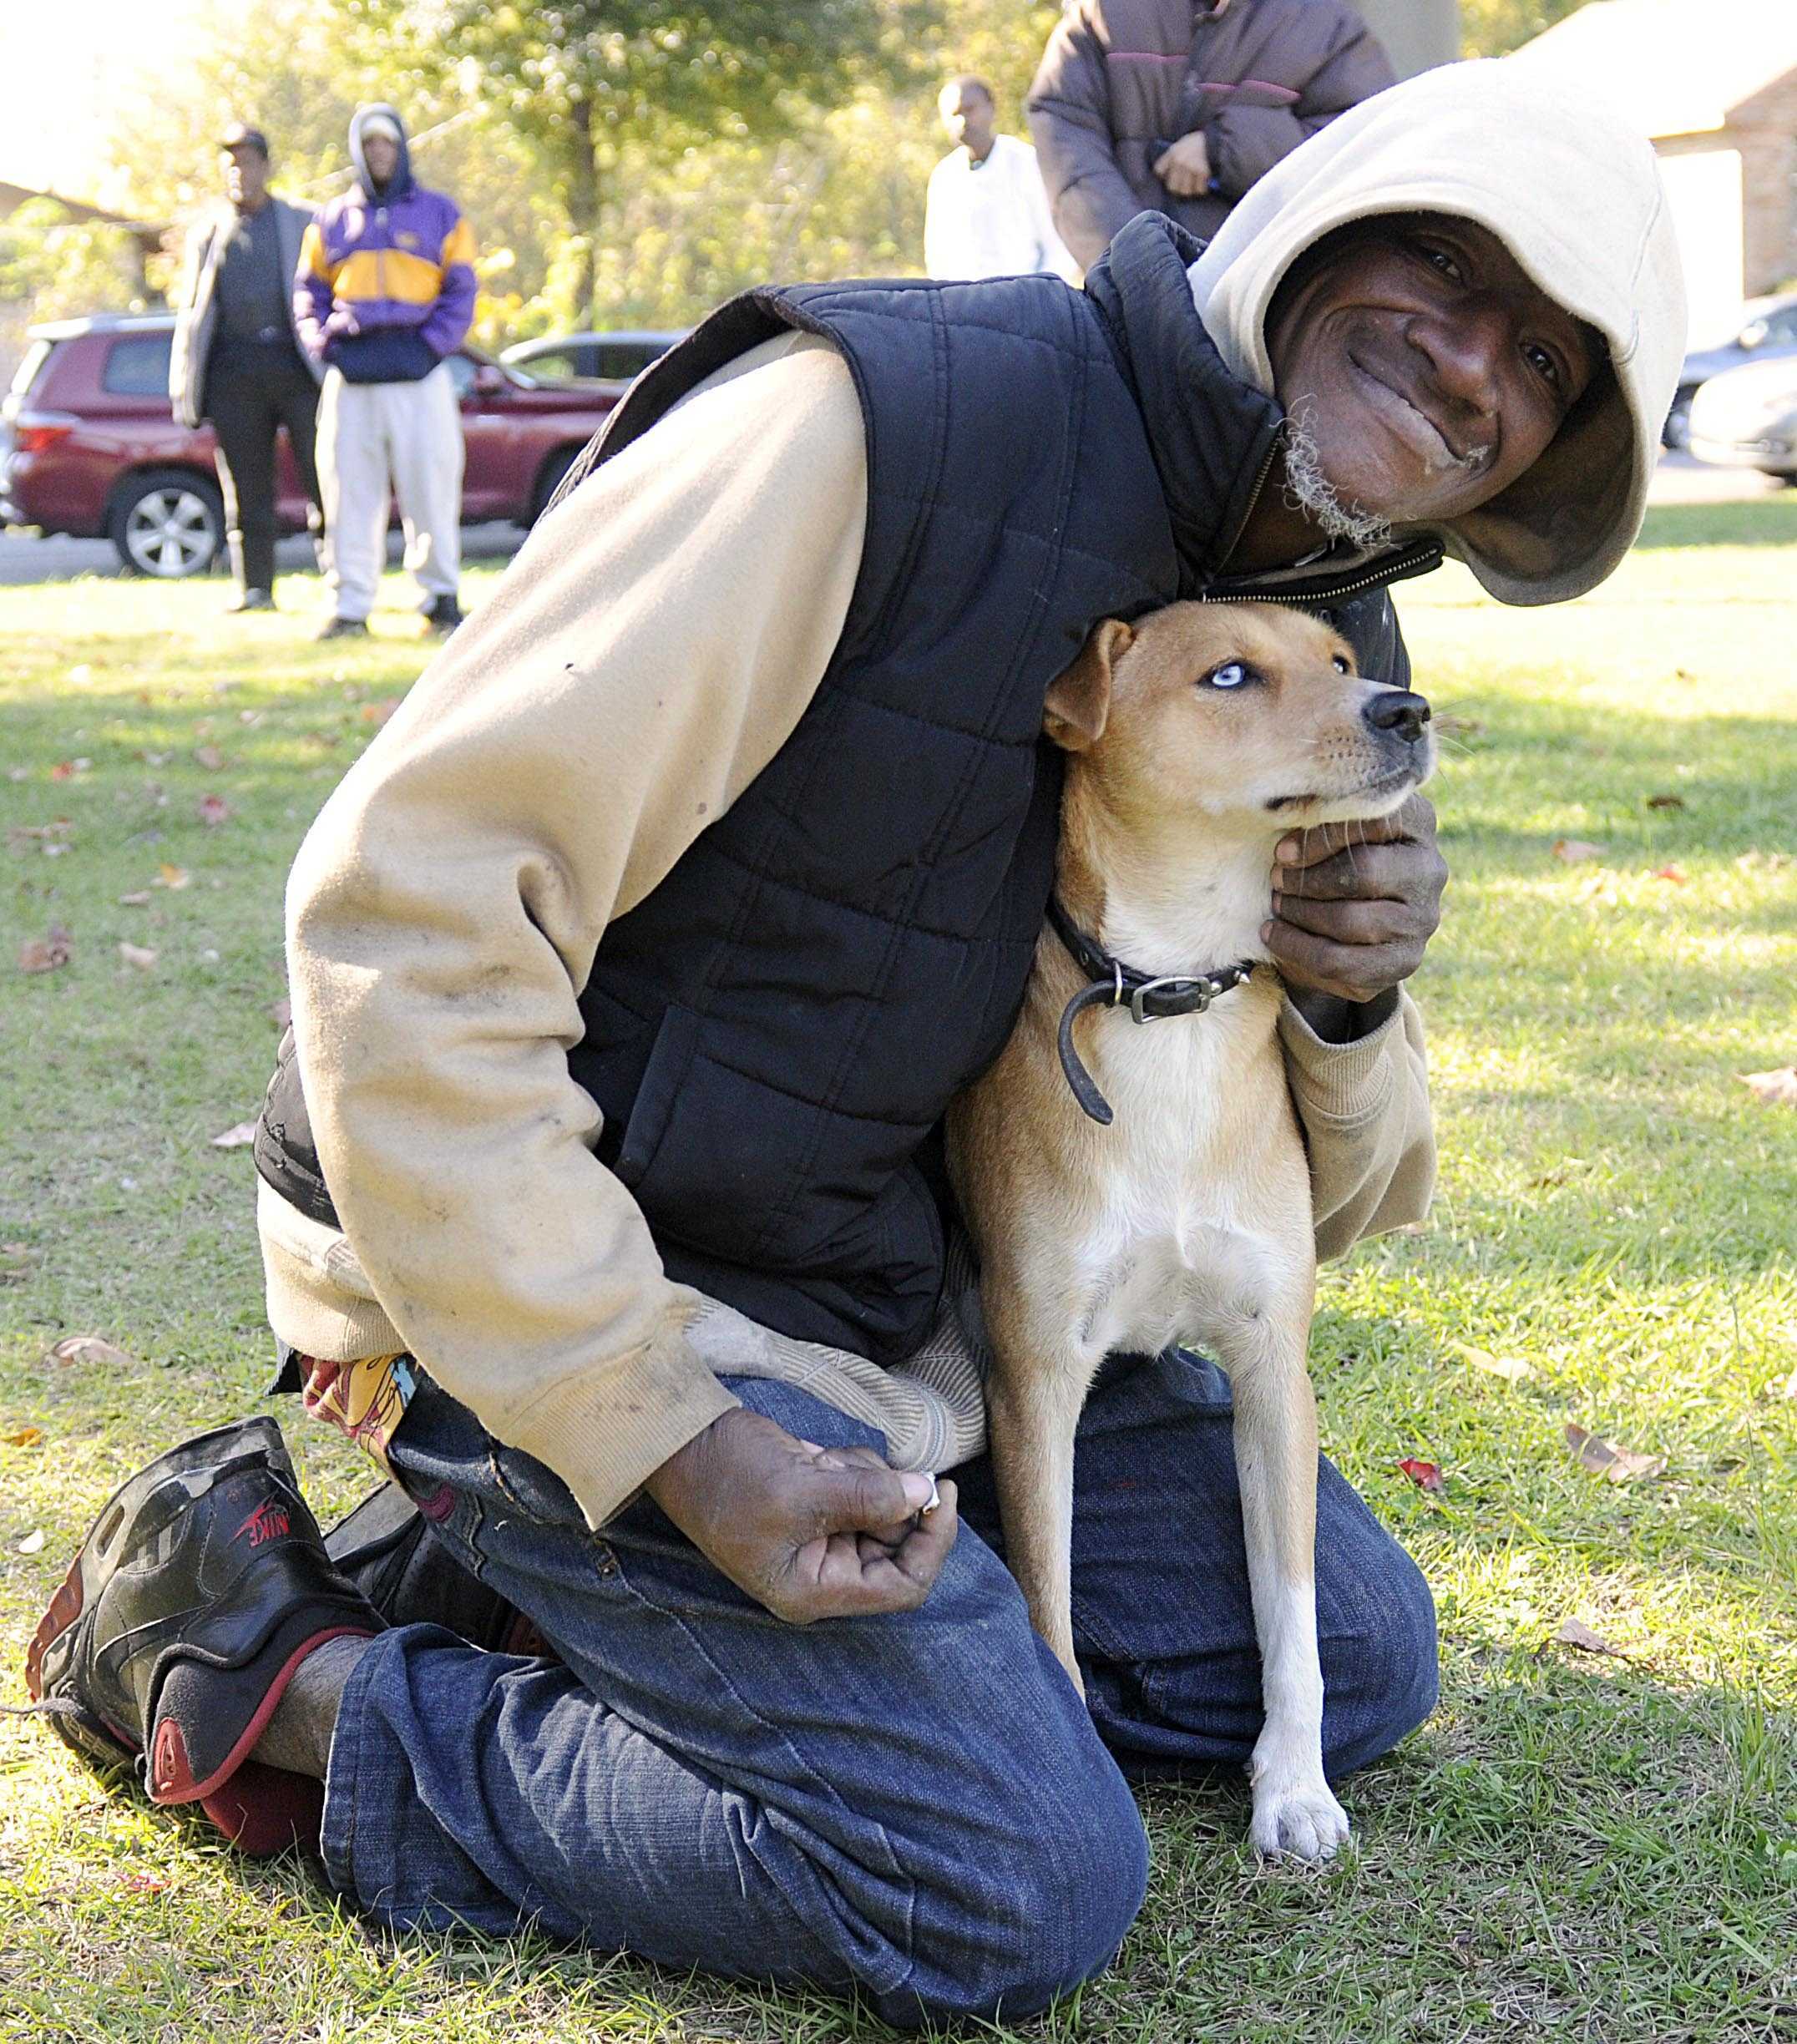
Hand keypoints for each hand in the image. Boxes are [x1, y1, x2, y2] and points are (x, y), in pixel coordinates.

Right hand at [643, 1407, 956, 1623]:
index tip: (942, 1492)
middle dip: (889, 1498)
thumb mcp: (802, 1487)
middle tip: (855, 1464)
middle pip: (897, 1544)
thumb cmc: (729, 1475)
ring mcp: (820, 1537)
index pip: (903, 1586)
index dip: (932, 1543)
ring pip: (884, 1509)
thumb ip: (868, 1496)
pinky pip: (863, 1488)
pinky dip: (852, 1466)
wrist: (683, 1440)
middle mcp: (821, 1572)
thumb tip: (924, 1492)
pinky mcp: (818, 1505)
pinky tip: (815, 1455)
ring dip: (866, 1476)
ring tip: (820, 1460)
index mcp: (814, 1590)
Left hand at [1154, 131, 1211, 197]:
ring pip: (1185, 191)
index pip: (1159, 170)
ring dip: (1190, 190)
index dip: (1163, 176)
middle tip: (1183, 185)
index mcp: (1173, 152)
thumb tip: (1164, 174)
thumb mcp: (1182, 144)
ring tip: (1194, 184)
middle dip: (1177, 188)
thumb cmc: (1198, 143)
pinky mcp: (1202, 173)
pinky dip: (1201, 188)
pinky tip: (1203, 183)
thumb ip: (1172, 157)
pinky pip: (1199, 189)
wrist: (1216, 139)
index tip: (1167, 177)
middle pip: (1172, 187)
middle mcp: (1179, 161)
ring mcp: (1191, 168)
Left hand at [1262, 792, 1447, 1010]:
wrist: (1348, 925)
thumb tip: (1285, 810)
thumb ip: (1319, 813)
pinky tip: (1271, 934)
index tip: (1281, 851)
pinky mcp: (1404, 960)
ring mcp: (1422, 919)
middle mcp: (1430, 869)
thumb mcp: (1329, 830)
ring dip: (1300, 912)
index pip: (1375, 820)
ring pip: (1350, 919)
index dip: (1321, 837)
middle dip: (1308, 878)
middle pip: (1365, 871)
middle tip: (1276, 879)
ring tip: (1276, 904)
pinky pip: (1340, 959)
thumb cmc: (1331, 859)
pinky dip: (1296, 947)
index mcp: (1417, 823)